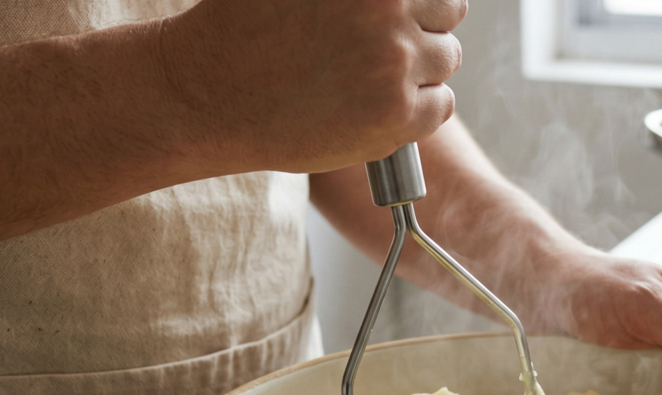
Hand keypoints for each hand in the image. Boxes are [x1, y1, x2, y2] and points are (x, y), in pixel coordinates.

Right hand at [159, 0, 465, 174]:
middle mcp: (387, 11)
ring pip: (446, 62)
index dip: (418, 1)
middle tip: (383, 49)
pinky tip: (381, 107)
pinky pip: (441, 107)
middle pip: (449, 15)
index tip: (399, 17)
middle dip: (423, 29)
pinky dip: (420, 109)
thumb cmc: (246, 29)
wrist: (212, 93)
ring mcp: (396, 64)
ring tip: (374, 80)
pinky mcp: (396, 115)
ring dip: (421, 71)